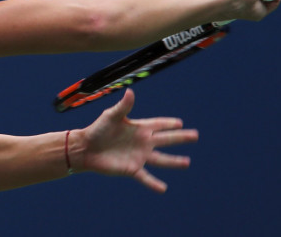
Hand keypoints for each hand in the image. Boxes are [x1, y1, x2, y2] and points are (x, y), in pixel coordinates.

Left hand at [71, 89, 198, 192]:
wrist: (85, 148)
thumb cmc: (97, 129)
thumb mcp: (111, 116)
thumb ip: (123, 106)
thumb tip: (130, 91)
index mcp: (138, 128)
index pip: (158, 124)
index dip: (168, 123)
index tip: (180, 123)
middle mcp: (142, 142)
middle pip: (165, 140)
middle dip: (180, 138)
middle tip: (195, 136)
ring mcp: (138, 156)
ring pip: (161, 160)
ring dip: (174, 162)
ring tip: (187, 162)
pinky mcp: (131, 169)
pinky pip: (146, 177)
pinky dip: (154, 184)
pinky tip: (163, 189)